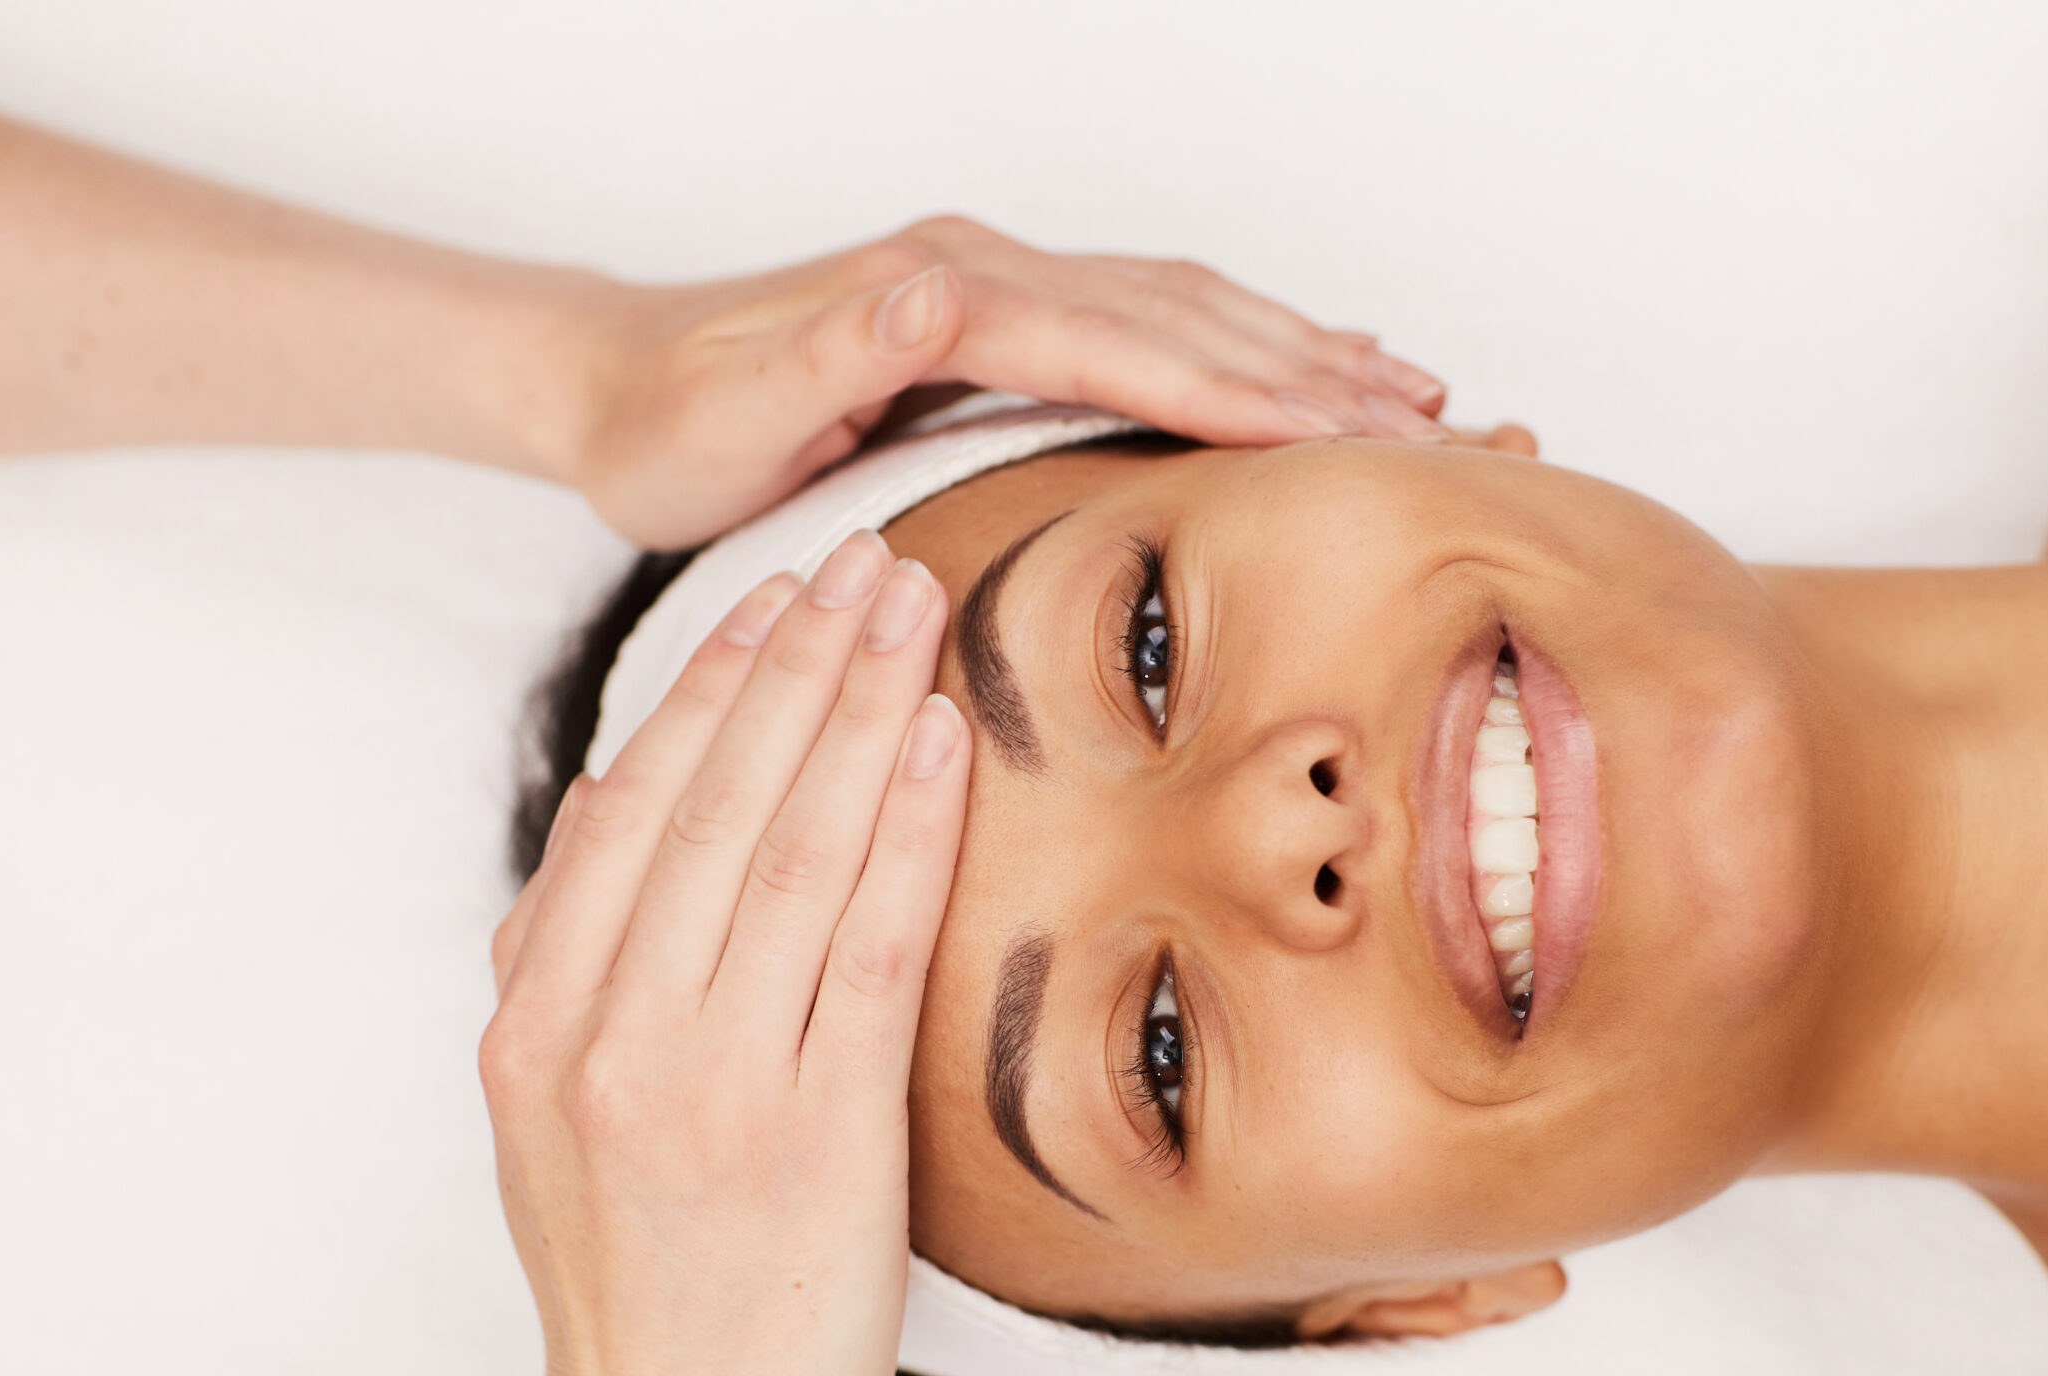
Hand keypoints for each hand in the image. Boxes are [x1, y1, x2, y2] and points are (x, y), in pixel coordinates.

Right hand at [487, 530, 957, 1375]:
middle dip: (795, 658)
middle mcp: (606, 1035)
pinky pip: (867, 940)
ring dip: (859, 705)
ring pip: (791, 844)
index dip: (709, 684)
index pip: (631, 805)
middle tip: (859, 552)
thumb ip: (568, 979)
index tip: (772, 596)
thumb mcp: (551, 1127)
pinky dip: (907, 825)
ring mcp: (703, 1081)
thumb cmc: (644, 1291)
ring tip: (909, 602)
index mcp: (535, 1024)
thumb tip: (607, 828)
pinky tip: (941, 736)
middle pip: (713, 799)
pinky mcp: (810, 1131)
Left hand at [568, 215, 1449, 545]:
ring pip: (1187, 304)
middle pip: (1185, 312)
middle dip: (1317, 369)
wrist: (609, 380)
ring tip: (1415, 395)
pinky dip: (1244, 340)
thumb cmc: (668, 428)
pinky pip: (1153, 317)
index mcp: (944, 297)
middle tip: (1439, 425)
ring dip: (1304, 348)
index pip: (1125, 344)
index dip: (1240, 389)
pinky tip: (1300, 365)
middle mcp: (987, 271)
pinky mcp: (999, 311)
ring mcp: (999, 281)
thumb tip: (931, 294)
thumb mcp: (727, 412)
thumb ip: (830, 353)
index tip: (1347, 431)